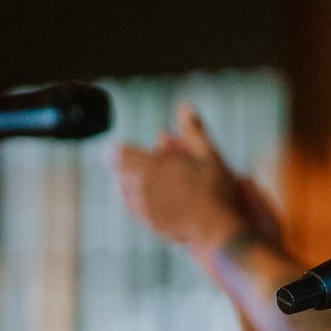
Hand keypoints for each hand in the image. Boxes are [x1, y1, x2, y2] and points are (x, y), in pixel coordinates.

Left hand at [113, 104, 256, 251]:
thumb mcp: (209, 154)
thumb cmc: (215, 188)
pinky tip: (142, 203)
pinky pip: (135, 210)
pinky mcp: (151, 223)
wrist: (216, 226)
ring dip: (123, 185)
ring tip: (125, 183)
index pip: (122, 154)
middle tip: (115, 162)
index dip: (118, 150)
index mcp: (155, 165)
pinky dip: (135, 203)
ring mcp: (145, 206)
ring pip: (123, 193)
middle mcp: (144, 186)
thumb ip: (193, 130)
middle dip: (119, 167)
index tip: (114, 149)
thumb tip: (185, 105)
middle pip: (119, 174)